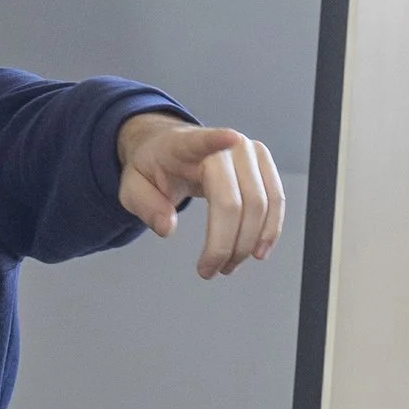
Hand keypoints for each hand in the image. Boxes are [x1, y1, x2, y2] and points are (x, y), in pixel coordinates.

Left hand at [117, 113, 282, 276]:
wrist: (169, 149)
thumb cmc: (154, 166)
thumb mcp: (132, 186)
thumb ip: (145, 206)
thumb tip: (167, 227)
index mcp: (184, 144)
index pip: (201, 140)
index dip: (217, 139)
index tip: (230, 137)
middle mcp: (224, 144)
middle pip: (234, 199)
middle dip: (225, 243)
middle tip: (210, 270)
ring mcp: (248, 152)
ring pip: (261, 204)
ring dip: (247, 243)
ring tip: (228, 266)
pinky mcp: (263, 163)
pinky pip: (276, 200)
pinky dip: (268, 230)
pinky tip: (257, 250)